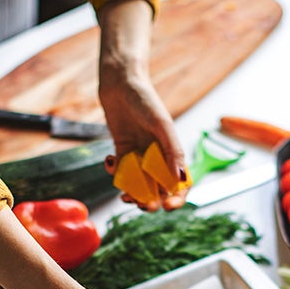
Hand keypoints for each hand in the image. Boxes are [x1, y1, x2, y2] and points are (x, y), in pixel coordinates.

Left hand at [96, 0, 187, 210]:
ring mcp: (139, 156)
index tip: (168, 206)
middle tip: (141, 204)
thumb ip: (172, 150)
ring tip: (124, 193)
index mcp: (172, 152)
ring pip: (139, 185)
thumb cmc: (144, 99)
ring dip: (132, 193)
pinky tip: (109, 160)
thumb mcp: (161, 124)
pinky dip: (115, 173)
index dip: (177, 198)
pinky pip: (120, 172)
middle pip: (159, 189)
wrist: (120, 82)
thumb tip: (180, 178)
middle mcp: (157, 157)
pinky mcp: (122, 151)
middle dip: (151, 201)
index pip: (180, 182)